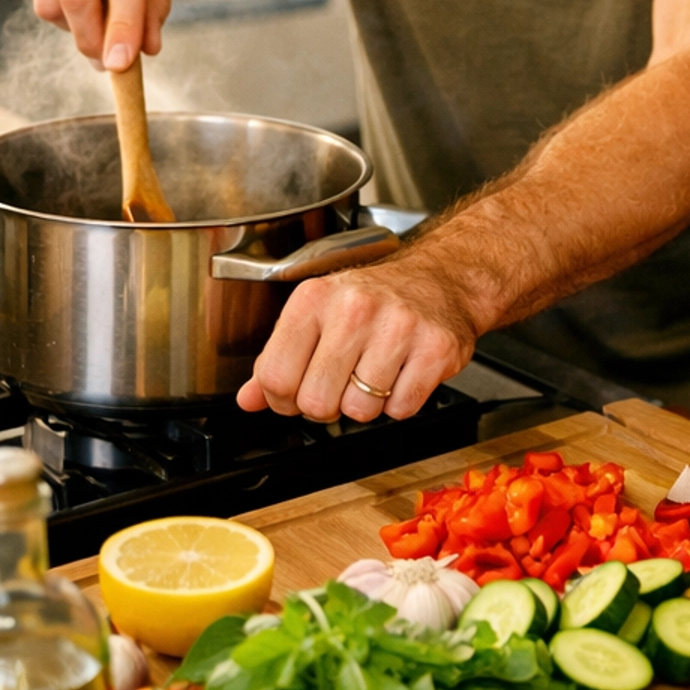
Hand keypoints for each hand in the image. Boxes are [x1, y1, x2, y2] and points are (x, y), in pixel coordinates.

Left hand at [237, 254, 476, 422]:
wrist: (441, 279)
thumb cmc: (375, 298)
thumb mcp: (317, 314)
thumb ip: (277, 358)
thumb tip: (248, 399)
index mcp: (314, 299)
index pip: (274, 377)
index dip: (283, 399)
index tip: (298, 390)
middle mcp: (354, 308)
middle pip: (316, 402)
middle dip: (327, 405)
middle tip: (342, 384)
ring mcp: (397, 327)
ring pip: (360, 411)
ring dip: (366, 404)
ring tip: (376, 373)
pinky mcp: (434, 348)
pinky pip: (401, 409)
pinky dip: (400, 403)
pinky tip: (402, 373)